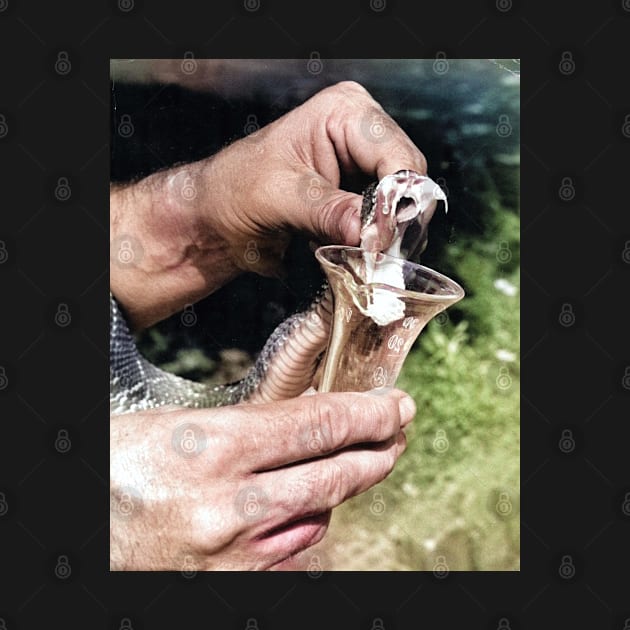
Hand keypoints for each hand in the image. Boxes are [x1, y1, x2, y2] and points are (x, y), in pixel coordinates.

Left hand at [110, 81, 426, 328]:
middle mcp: (362, 136)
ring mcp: (364, 170)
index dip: (397, 201)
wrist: (216, 220)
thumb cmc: (233, 190)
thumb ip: (327, 210)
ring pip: (403, 208)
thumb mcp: (278, 195)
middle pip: (409, 183)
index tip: (380, 242)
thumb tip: (370, 232)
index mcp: (345, 113)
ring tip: (368, 262)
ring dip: (389, 239)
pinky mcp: (360, 201)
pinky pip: (387, 225)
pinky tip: (363, 259)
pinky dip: (378, 246)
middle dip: (396, 223)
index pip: (397, 156)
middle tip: (378, 258)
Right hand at [110, 388, 415, 569]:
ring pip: (321, 516)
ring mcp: (236, 555)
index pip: (318, 424)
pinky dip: (310, 526)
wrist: (88, 525)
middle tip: (396, 432)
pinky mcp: (237, 585)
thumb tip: (314, 424)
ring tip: (357, 464)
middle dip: (377, 450)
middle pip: (334, 474)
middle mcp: (231, 506)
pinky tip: (307, 508)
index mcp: (216, 448)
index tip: (394, 405)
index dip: (367, 412)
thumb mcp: (184, 425)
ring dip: (344, 488)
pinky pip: (297, 553)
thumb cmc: (125, 467)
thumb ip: (253, 426)